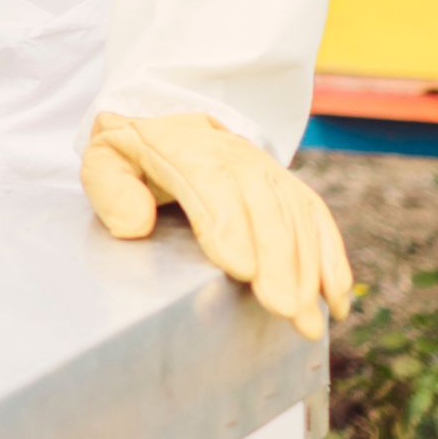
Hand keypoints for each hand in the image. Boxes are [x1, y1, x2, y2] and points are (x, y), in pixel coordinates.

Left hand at [80, 111, 353, 341]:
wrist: (165, 120)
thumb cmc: (131, 153)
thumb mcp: (104, 160)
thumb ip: (111, 189)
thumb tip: (135, 225)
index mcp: (182, 147)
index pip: (211, 182)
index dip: (229, 224)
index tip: (242, 269)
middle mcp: (232, 154)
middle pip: (262, 203)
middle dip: (276, 258)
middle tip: (282, 308)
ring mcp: (264, 168)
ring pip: (294, 213)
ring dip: (306, 268)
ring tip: (306, 318)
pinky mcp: (286, 185)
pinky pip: (315, 217)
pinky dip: (330, 257)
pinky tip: (334, 298)